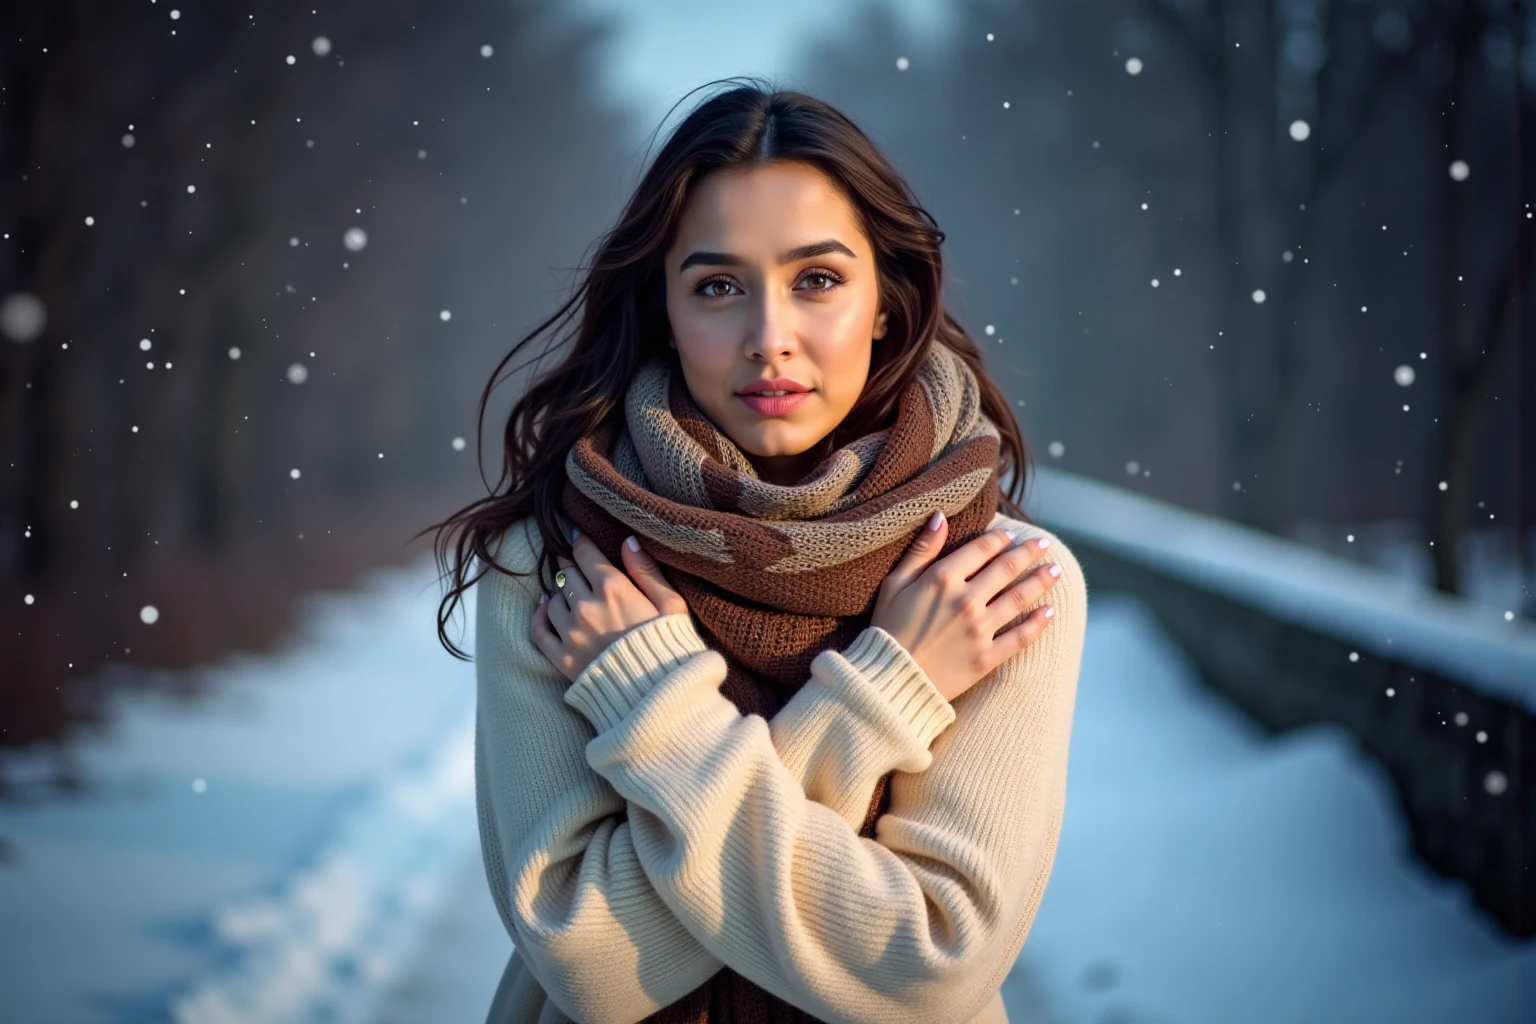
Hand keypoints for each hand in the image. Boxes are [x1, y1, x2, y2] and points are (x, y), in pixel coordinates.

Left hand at [529, 530, 688, 680]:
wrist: (658, 698)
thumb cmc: (672, 650)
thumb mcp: (672, 605)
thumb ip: (648, 571)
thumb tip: (628, 540)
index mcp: (614, 588)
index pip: (584, 552)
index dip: (581, 542)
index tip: (579, 540)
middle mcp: (586, 606)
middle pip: (566, 573)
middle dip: (572, 568)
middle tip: (579, 569)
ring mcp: (570, 633)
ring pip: (553, 598)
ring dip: (561, 594)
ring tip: (572, 595)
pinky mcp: (561, 658)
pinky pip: (538, 630)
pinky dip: (539, 616)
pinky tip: (545, 608)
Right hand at [871, 512, 1060, 701]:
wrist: (889, 680)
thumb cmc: (887, 629)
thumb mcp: (894, 583)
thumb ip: (921, 549)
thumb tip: (940, 516)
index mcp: (942, 579)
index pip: (981, 549)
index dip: (999, 539)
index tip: (1012, 534)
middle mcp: (966, 600)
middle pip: (1006, 569)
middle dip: (1028, 553)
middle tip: (1044, 544)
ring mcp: (979, 630)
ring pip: (1019, 598)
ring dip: (1041, 581)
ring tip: (1056, 570)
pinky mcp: (987, 657)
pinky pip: (1020, 637)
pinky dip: (1038, 623)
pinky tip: (1050, 612)